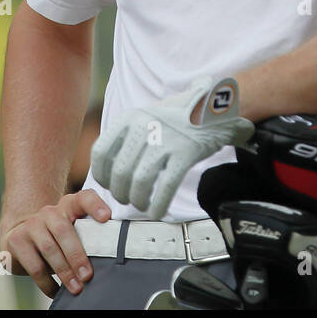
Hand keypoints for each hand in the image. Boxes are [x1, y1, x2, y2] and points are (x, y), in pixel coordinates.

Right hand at [1, 190, 109, 297]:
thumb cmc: (58, 236)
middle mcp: (50, 212)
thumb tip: (108, 257)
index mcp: (69, 205)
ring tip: (76, 288)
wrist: (22, 234)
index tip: (107, 217)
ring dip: (64, 271)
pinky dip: (46, 282)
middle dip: (77, 255)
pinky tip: (55, 292)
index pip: (84, 198)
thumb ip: (89, 235)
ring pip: (49, 249)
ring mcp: (32, 225)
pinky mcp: (17, 241)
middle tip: (87, 275)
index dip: (95, 205)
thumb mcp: (74, 230)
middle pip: (64, 230)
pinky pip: (34, 265)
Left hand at [90, 77, 255, 219]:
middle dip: (120, 193)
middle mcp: (145, 126)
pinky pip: (167, 185)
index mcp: (130, 117)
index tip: (109, 186)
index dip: (102, 175)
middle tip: (127, 199)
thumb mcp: (147, 117)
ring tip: (142, 205)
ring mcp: (166, 139)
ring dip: (138, 200)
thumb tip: (107, 171)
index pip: (101, 152)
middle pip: (121, 171)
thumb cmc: (177, 118)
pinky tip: (158, 212)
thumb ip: (126, 139)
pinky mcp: (186, 152)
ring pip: (141, 181)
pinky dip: (159, 204)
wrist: (215, 105)